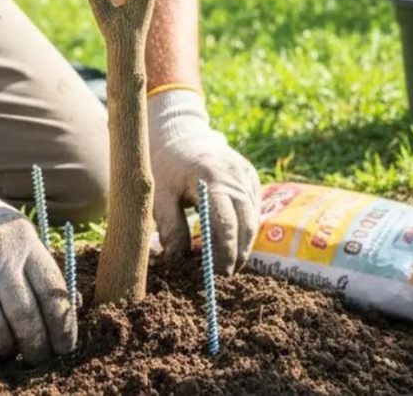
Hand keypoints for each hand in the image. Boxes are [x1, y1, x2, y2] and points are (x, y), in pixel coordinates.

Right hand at [0, 146, 75, 362]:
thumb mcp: (21, 237)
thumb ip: (40, 271)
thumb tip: (70, 312)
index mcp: (24, 242)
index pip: (52, 292)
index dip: (63, 326)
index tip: (65, 347)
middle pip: (25, 315)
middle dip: (36, 345)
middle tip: (39, 357)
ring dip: (7, 346)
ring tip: (10, 347)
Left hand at [148, 89, 260, 271]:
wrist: (179, 135)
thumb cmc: (164, 165)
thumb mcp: (158, 194)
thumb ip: (169, 226)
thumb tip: (177, 261)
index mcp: (210, 178)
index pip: (225, 222)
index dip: (224, 252)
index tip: (216, 275)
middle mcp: (235, 175)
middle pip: (246, 224)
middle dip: (237, 254)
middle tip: (223, 277)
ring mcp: (246, 175)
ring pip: (253, 219)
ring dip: (242, 245)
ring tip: (227, 265)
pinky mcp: (251, 178)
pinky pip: (254, 210)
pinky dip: (245, 230)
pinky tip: (231, 245)